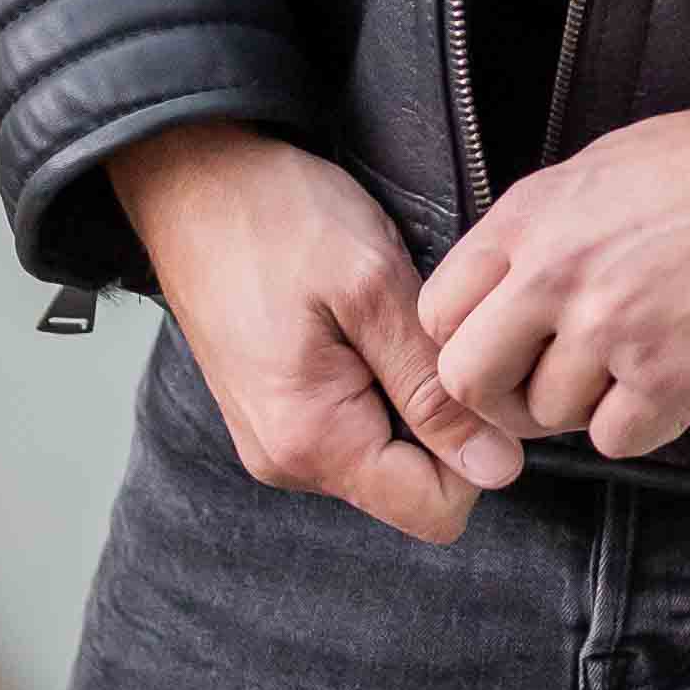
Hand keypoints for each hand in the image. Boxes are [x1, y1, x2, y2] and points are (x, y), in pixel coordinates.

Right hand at [108, 119, 524, 539]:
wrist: (191, 179)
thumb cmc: (278, 217)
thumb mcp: (372, 289)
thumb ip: (431, 388)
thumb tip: (498, 469)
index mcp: (312, 441)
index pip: (436, 511)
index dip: (478, 450)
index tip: (471, 373)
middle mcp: (288, 461)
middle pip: (413, 487)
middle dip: (443, 421)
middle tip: (425, 331)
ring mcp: (276, 440)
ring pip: (388, 456)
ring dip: (410, 397)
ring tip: (388, 320)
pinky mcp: (276, 413)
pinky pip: (356, 428)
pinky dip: (379, 386)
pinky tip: (365, 325)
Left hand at [420, 81, 689, 464]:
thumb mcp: (605, 167)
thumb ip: (543, 231)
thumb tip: (507, 290)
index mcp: (534, 217)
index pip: (439, 310)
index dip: (465, 339)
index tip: (498, 347)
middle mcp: (558, 276)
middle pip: (468, 379)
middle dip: (501, 393)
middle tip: (543, 384)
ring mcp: (613, 331)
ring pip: (549, 416)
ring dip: (585, 404)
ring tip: (635, 362)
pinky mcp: (672, 379)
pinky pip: (618, 440)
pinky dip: (642, 423)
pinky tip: (674, 380)